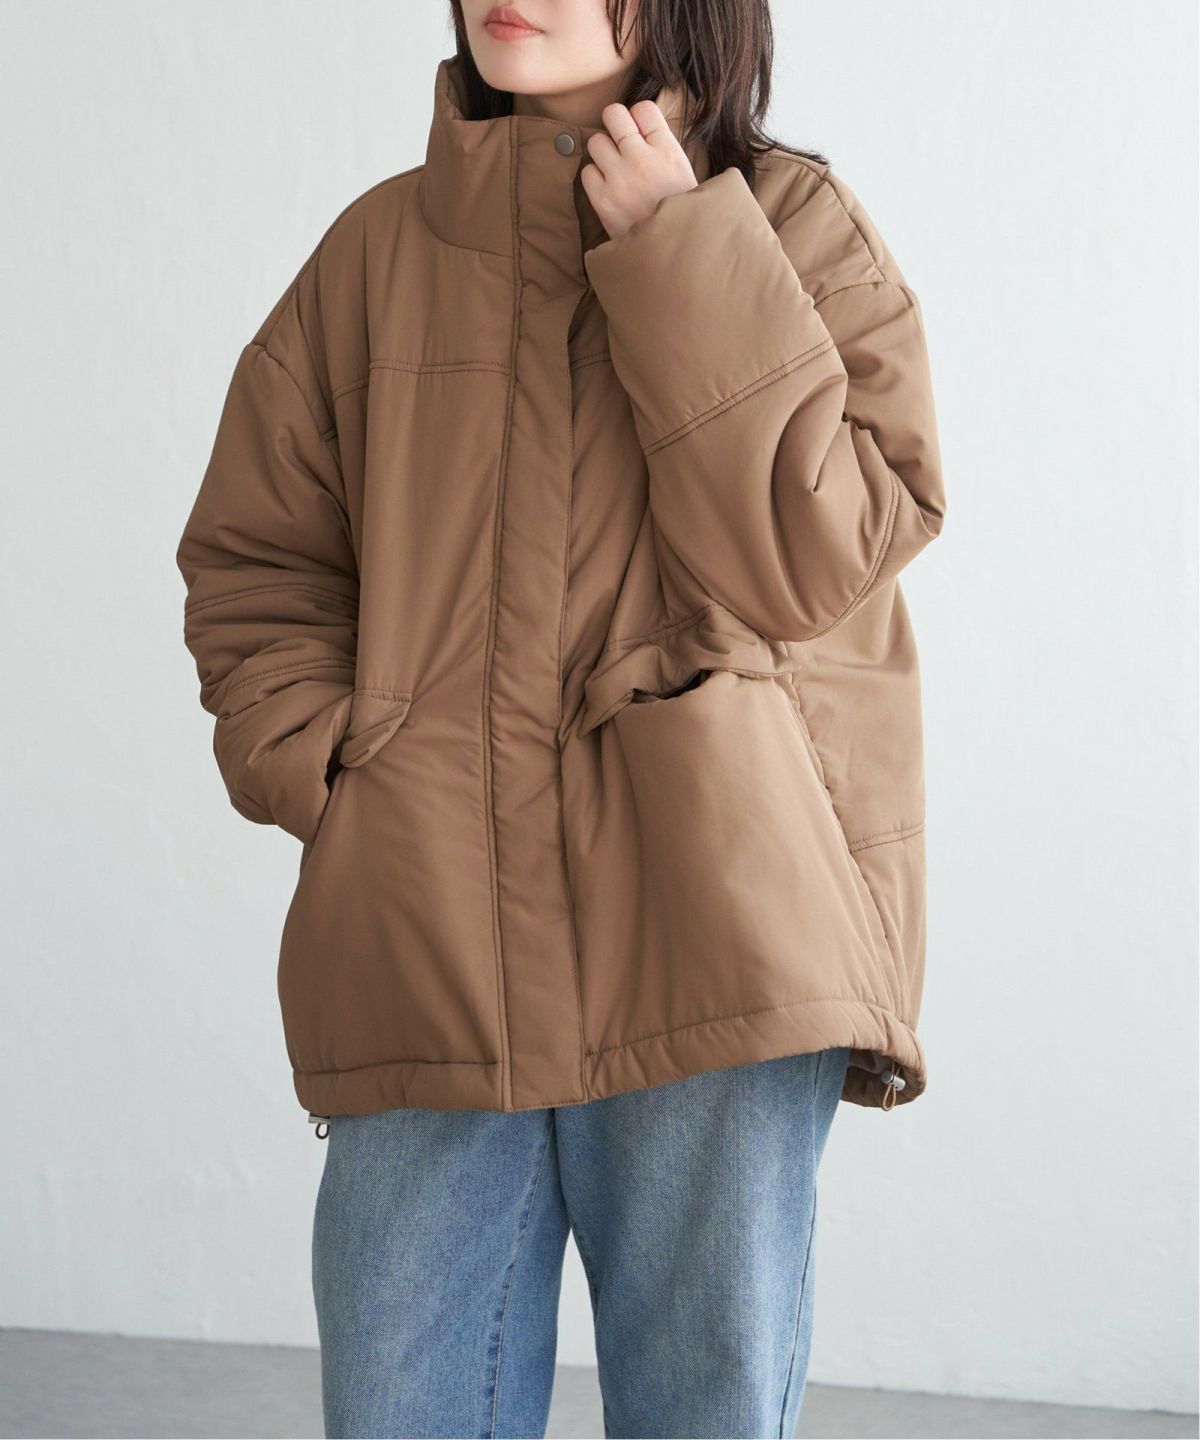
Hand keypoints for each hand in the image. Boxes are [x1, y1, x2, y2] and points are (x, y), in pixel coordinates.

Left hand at [580, 99, 697, 241]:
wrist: (673, 256)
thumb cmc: (681, 213)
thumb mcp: (685, 174)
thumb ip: (664, 147)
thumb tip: (640, 125)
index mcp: (668, 151)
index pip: (644, 108)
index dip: (640, 118)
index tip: (642, 132)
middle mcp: (642, 160)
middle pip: (613, 114)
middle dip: (615, 124)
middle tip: (621, 141)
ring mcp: (620, 180)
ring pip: (596, 142)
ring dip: (604, 152)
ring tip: (616, 169)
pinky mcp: (602, 201)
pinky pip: (587, 172)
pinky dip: (595, 178)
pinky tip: (610, 189)